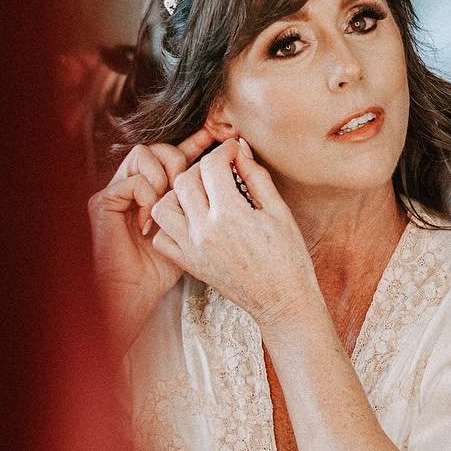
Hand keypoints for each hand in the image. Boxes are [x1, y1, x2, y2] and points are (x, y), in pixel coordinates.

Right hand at [88, 126, 216, 352]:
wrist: (133, 294)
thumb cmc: (163, 270)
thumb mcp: (194, 233)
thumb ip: (208, 205)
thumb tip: (237, 171)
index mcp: (157, 190)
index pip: (176, 154)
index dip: (195, 142)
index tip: (216, 137)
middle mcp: (136, 185)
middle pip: (159, 147)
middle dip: (179, 159)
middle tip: (188, 184)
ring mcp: (118, 191)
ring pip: (142, 155)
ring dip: (162, 175)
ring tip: (167, 201)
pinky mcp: (103, 202)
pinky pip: (131, 180)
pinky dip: (145, 194)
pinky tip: (149, 218)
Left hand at [149, 138, 318, 328]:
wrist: (283, 301)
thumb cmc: (288, 257)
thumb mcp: (278, 211)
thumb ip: (256, 176)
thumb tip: (240, 149)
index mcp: (231, 215)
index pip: (212, 165)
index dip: (224, 151)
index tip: (233, 151)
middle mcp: (205, 232)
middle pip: (184, 181)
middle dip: (201, 167)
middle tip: (219, 169)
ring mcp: (193, 250)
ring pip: (164, 207)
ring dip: (178, 194)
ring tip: (200, 194)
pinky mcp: (189, 265)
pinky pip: (162, 238)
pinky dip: (170, 225)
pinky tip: (191, 220)